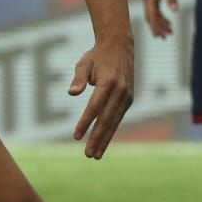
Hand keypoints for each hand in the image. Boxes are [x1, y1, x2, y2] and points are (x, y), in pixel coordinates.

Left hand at [67, 32, 134, 158]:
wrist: (120, 46)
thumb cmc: (97, 56)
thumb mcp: (84, 63)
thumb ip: (78, 79)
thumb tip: (71, 93)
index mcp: (108, 81)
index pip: (95, 106)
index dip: (86, 122)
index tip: (76, 136)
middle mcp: (120, 90)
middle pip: (107, 119)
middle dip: (97, 138)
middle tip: (88, 154)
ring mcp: (127, 96)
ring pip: (114, 122)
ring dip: (105, 139)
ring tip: (95, 155)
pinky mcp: (129, 99)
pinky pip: (118, 118)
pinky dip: (111, 131)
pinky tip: (103, 142)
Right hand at [141, 0, 179, 38]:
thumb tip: (174, 11)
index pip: (151, 17)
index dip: (156, 27)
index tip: (162, 36)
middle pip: (151, 18)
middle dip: (158, 28)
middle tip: (166, 37)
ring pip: (153, 15)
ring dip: (160, 23)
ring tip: (170, 32)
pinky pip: (155, 10)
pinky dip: (161, 17)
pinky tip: (168, 21)